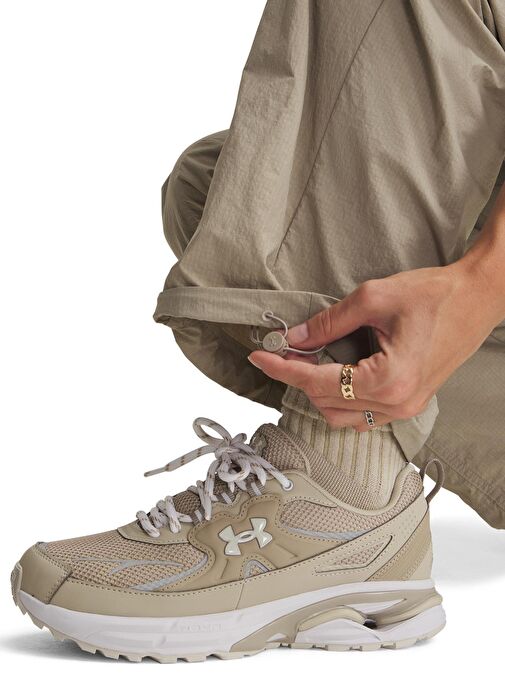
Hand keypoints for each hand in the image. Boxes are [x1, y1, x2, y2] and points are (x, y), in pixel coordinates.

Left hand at [248, 264, 497, 430]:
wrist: (478, 298)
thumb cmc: (435, 294)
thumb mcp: (374, 298)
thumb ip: (329, 321)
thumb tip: (295, 336)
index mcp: (388, 380)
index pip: (318, 382)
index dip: (283, 369)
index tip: (260, 356)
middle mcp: (397, 404)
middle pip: (325, 402)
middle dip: (297, 377)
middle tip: (281, 350)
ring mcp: (405, 409)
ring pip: (341, 416)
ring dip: (316, 393)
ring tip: (304, 363)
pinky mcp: (409, 404)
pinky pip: (363, 416)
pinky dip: (339, 401)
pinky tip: (332, 377)